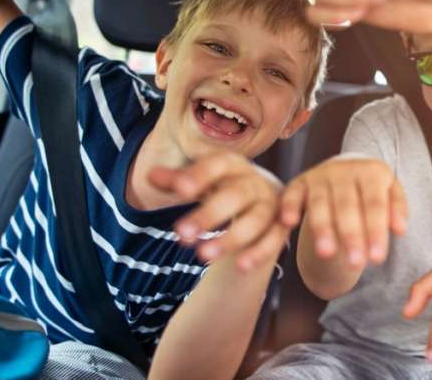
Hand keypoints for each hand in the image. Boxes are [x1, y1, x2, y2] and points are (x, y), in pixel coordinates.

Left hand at [149, 152, 288, 270]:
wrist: (266, 194)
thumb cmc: (226, 185)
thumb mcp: (203, 180)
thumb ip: (179, 180)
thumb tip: (150, 176)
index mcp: (233, 165)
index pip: (217, 165)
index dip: (199, 176)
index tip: (179, 190)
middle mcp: (255, 182)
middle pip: (235, 195)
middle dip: (209, 215)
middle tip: (180, 235)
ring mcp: (271, 204)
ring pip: (255, 220)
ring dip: (231, 238)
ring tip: (203, 256)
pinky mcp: (281, 226)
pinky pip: (274, 240)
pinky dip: (259, 253)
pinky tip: (240, 267)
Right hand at [282, 157, 407, 267]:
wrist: (348, 170)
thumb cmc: (372, 190)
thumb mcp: (391, 193)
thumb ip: (397, 209)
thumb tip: (400, 228)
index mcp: (372, 172)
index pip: (374, 204)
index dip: (376, 231)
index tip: (377, 258)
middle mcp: (344, 170)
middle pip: (347, 206)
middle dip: (351, 235)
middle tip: (355, 262)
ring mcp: (320, 175)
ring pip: (320, 203)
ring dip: (323, 228)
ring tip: (326, 253)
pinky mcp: (300, 182)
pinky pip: (292, 194)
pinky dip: (289, 206)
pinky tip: (289, 222)